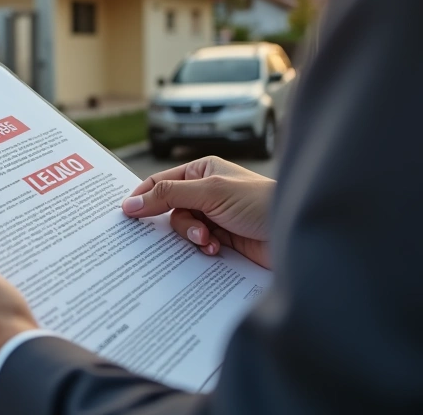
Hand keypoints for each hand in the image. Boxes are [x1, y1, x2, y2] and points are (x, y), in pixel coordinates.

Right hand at [122, 156, 273, 268]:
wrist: (295, 236)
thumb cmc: (259, 203)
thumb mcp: (210, 192)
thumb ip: (169, 195)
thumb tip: (132, 202)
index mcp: (201, 172)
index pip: (160, 181)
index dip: (143, 197)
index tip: (127, 214)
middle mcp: (206, 193)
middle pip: (169, 210)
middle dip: (179, 223)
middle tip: (195, 231)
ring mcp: (214, 217)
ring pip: (182, 230)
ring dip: (193, 237)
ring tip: (210, 241)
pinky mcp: (222, 239)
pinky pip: (196, 246)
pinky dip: (203, 249)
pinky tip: (217, 250)